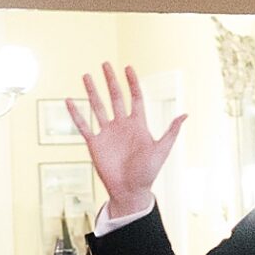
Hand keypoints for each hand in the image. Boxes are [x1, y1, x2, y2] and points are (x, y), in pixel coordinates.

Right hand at [66, 63, 185, 209]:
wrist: (130, 190)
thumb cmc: (148, 173)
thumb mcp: (161, 150)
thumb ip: (171, 132)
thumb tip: (185, 114)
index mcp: (138, 125)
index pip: (135, 97)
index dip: (132, 82)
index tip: (128, 67)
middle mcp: (122, 125)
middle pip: (115, 97)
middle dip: (110, 81)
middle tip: (105, 64)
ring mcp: (107, 133)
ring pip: (97, 107)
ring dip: (92, 92)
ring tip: (85, 75)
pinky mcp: (94, 143)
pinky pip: (83, 125)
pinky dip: (75, 114)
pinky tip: (68, 101)